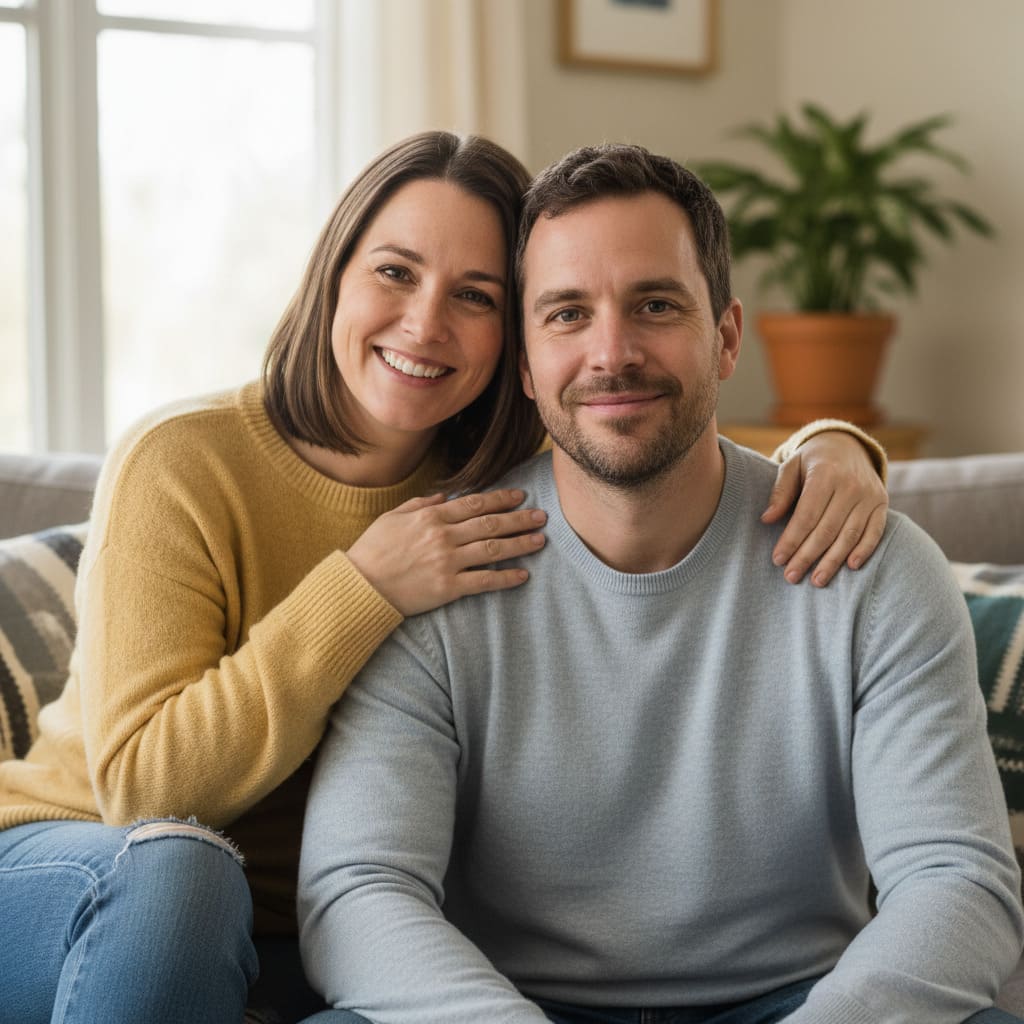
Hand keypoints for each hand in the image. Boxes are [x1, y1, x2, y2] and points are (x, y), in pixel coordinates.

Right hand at [346, 489, 546, 615]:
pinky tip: (522, 575)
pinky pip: (484, 582)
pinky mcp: (448, 588)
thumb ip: (420, 504)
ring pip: (493, 550)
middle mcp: (443, 536)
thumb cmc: (372, 551)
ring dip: (520, 544)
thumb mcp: (391, 518)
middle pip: (491, 524)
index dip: (501, 499)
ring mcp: (447, 562)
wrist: (360, 586)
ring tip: (540, 541)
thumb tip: (444, 498)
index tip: (520, 497)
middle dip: (519, 519)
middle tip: (542, 516)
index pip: (475, 504)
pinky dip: (505, 578)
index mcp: (431, 516)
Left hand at [762, 431, 887, 586]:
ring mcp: (869, 495)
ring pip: (850, 534)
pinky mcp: (882, 503)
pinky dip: (864, 550)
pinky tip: (850, 566)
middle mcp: (851, 485)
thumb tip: (766, 519)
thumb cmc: (812, 461)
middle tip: (791, 577)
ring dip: (833, 560)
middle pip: (827, 529)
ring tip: (817, 580)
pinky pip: (875, 531)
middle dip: (807, 556)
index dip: (792, 540)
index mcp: (826, 474)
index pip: (806, 515)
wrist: (847, 445)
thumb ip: (780, 492)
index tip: (778, 560)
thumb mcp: (791, 466)